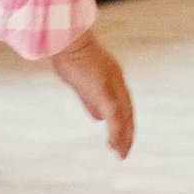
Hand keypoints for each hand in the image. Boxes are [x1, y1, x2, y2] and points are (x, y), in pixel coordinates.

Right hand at [52, 29, 135, 156]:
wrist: (65, 40)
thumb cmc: (68, 55)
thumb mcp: (80, 80)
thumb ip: (90, 99)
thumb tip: (99, 118)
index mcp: (113, 77)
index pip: (124, 103)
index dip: (124, 121)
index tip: (122, 138)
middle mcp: (117, 80)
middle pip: (128, 111)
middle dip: (127, 133)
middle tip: (124, 152)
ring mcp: (112, 84)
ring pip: (124, 115)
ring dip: (123, 136)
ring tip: (120, 153)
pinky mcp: (104, 89)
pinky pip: (115, 115)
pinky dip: (116, 131)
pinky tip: (114, 144)